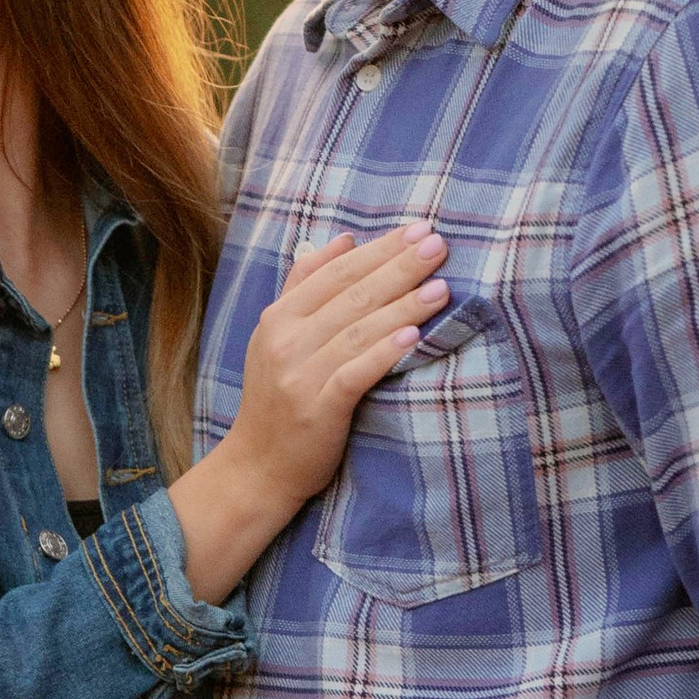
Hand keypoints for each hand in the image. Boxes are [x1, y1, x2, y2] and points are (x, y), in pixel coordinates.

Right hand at [169, 226, 448, 604]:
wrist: (258, 468)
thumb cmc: (278, 399)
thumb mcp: (277, 336)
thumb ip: (304, 286)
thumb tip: (341, 241)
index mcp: (279, 317)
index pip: (336, 272)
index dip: (379, 250)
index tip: (418, 230)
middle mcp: (286, 340)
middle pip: (352, 294)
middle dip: (399, 267)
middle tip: (439, 244)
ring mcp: (300, 374)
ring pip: (359, 330)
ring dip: (403, 305)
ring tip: (441, 287)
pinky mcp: (318, 409)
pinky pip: (356, 373)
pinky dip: (385, 353)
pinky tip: (414, 336)